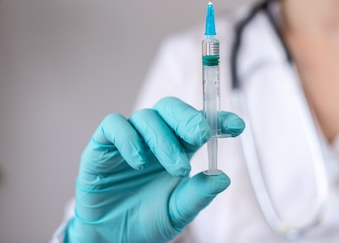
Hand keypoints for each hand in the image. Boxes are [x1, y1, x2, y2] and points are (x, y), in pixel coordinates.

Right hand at [66, 97, 244, 242]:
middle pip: (170, 108)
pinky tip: (139, 162)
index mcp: (178, 148)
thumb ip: (197, 195)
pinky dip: (128, 138)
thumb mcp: (177, 212)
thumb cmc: (147, 221)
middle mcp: (154, 138)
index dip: (218, 119)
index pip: (198, 124)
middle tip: (201, 135)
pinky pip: (114, 125)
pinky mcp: (102, 146)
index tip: (237, 126)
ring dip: (163, 140)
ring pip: (147, 117)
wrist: (113, 238)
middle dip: (188, 118)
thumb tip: (222, 178)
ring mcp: (129, 139)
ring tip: (177, 169)